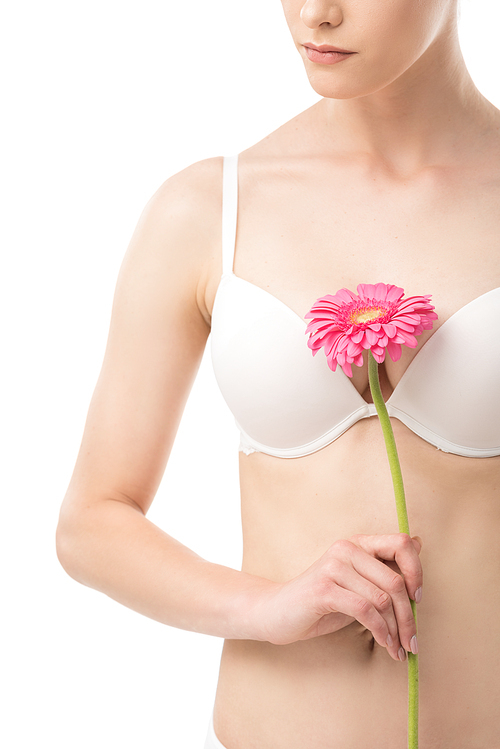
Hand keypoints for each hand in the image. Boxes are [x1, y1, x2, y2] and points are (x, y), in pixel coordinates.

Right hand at [254, 533, 422, 661]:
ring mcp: (333, 567)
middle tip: (412, 643)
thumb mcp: (358, 582)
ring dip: (395, 630)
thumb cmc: (322, 600)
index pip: (401, 543)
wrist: (277, 612)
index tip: (417, 600)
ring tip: (397, 649)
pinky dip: (380, 631)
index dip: (416, 571)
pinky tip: (383, 643)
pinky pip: (365, 610)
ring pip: (382, 599)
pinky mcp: (323, 589)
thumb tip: (419, 542)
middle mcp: (346, 548)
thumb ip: (384, 565)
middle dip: (409, 618)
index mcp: (357, 543)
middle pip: (395, 581)